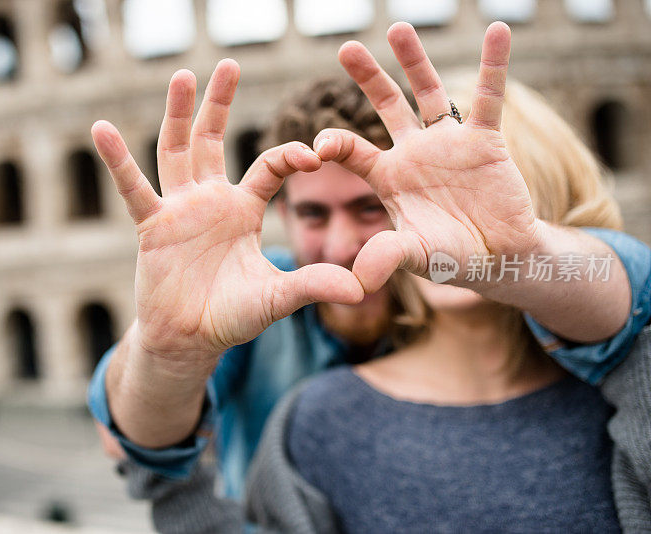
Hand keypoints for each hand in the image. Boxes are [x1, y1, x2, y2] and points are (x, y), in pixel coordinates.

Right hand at [91, 60, 361, 370]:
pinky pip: (134, 188)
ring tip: (182, 75)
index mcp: (243, 209)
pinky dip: (118, 160)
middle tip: (229, 63)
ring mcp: (179, 209)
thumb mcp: (278, 297)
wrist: (191, 340)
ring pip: (176, 151)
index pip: (268, 166)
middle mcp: (211, 200)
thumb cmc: (233, 316)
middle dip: (220, 103)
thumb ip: (314, 285)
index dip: (289, 155)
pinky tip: (101, 129)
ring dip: (177, 114)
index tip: (314, 154)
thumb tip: (362, 288)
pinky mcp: (152, 225)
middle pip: (214, 141)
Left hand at [315, 22, 542, 292]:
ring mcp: (448, 143)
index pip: (352, 150)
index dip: (334, 144)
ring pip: (428, 91)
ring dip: (414, 60)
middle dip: (367, 78)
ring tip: (398, 28)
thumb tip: (357, 282)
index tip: (318, 146)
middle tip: (345, 48)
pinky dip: (494, 64)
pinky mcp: (484, 140)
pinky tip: (497, 31)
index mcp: (387, 177)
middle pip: (386, 105)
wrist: (498, 258)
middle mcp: (413, 152)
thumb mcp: (413, 257)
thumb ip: (386, 259)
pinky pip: (489, 97)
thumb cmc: (449, 258)